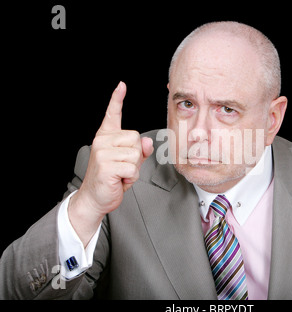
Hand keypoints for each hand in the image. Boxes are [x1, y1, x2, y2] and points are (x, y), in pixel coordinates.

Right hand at [68, 82, 153, 245]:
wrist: (95, 198)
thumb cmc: (112, 179)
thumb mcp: (128, 163)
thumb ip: (139, 151)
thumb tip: (148, 142)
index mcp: (106, 137)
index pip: (112, 115)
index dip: (116, 100)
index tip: (121, 85)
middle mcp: (102, 141)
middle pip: (137, 138)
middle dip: (136, 156)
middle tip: (123, 168)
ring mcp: (103, 153)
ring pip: (136, 154)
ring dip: (134, 169)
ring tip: (120, 175)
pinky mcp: (106, 166)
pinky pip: (133, 168)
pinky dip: (131, 178)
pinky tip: (120, 181)